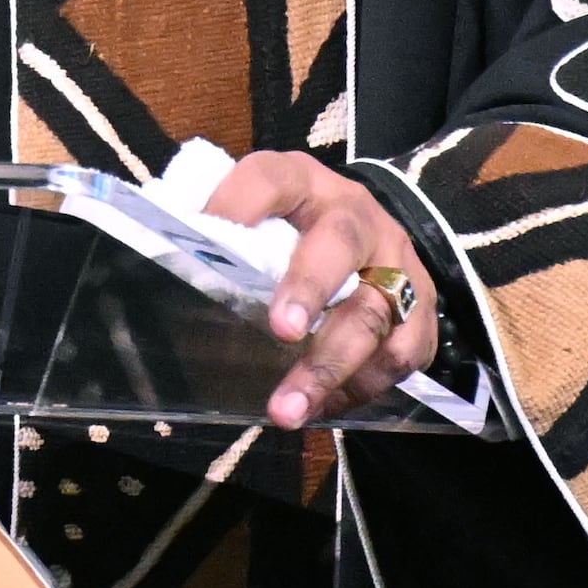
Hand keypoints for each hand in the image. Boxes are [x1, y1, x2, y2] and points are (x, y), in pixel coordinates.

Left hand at [203, 150, 440, 427]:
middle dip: (309, 288)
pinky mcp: (423, 308)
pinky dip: (362, 387)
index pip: (271, 178)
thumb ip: (224, 234)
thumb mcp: (263, 213)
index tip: (208, 228)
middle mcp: (356, 216)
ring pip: (373, 313)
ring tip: (288, 409)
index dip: (243, 201)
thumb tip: (164, 260)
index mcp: (304, 184)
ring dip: (330, 367)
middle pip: (338, 245)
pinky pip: (400, 354)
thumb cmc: (297, 228)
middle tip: (281, 331)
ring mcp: (397, 262)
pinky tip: (325, 407)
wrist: (373, 232)